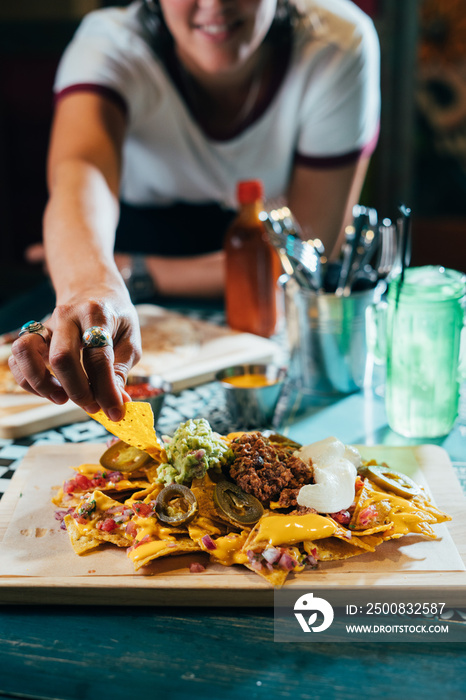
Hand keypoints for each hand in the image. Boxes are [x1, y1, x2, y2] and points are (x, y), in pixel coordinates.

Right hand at [8, 286, 140, 420]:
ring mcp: (46, 324)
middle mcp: (67, 315)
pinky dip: (29, 381)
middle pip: (61, 357)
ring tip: (63, 398)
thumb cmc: (114, 317)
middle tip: (92, 406)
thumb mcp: (129, 338)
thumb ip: (121, 370)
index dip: (106, 389)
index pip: (98, 357)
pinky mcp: (33, 334)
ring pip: (27, 352)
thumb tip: (117, 403)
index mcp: (97, 314)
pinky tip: (51, 391)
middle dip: (77, 390)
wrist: (93, 288)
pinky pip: (17, 359)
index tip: (115, 412)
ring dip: (43, 384)